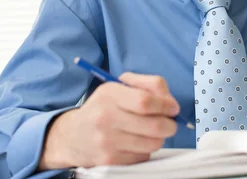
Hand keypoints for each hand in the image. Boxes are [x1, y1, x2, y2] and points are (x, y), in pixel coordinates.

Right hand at [38, 73, 179, 169]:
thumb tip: (170, 103)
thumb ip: (147, 85)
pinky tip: (135, 142)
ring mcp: (107, 141)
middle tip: (170, 123)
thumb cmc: (103, 108)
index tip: (173, 108)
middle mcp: (105, 117)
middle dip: (170, 125)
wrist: (73, 136)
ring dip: (159, 138)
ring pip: (152, 143)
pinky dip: (145, 149)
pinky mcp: (110, 160)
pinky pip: (143, 156)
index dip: (166, 105)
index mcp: (109, 94)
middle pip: (154, 125)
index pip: (145, 101)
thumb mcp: (118, 86)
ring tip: (151, 132)